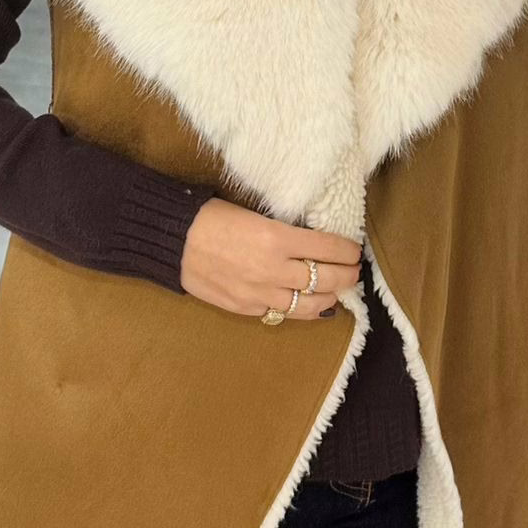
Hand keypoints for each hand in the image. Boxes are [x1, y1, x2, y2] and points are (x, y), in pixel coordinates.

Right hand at [181, 197, 360, 319]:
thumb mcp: (255, 214)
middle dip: (346, 276)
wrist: (173, 240)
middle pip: (326, 279)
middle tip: (353, 272)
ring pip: (309, 304)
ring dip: (329, 299)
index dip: (347, 250)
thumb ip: (285, 231)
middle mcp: (273, 269)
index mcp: (277, 237)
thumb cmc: (212, 217)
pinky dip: (300, 310)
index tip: (354, 251)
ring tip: (336, 293)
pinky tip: (309, 306)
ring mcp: (259, 293)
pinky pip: (282, 313)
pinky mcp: (245, 307)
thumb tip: (313, 242)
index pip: (328, 247)